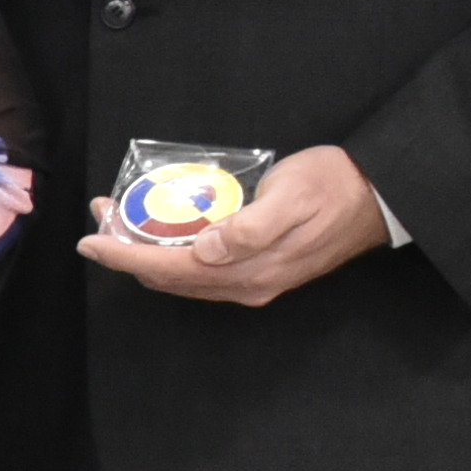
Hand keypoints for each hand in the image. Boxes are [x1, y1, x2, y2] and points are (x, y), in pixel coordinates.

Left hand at [82, 142, 387, 307]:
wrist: (380, 197)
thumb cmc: (335, 186)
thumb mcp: (292, 197)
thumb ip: (250, 228)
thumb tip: (206, 249)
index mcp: (250, 269)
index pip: (170, 270)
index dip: (124, 256)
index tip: (90, 239)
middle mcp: (247, 284)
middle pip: (169, 277)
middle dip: (126, 250)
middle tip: (101, 214)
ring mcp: (254, 282)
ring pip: (182, 276)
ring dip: (145, 252)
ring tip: (120, 218)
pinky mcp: (260, 271)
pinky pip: (201, 271)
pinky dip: (171, 253)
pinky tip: (161, 230)